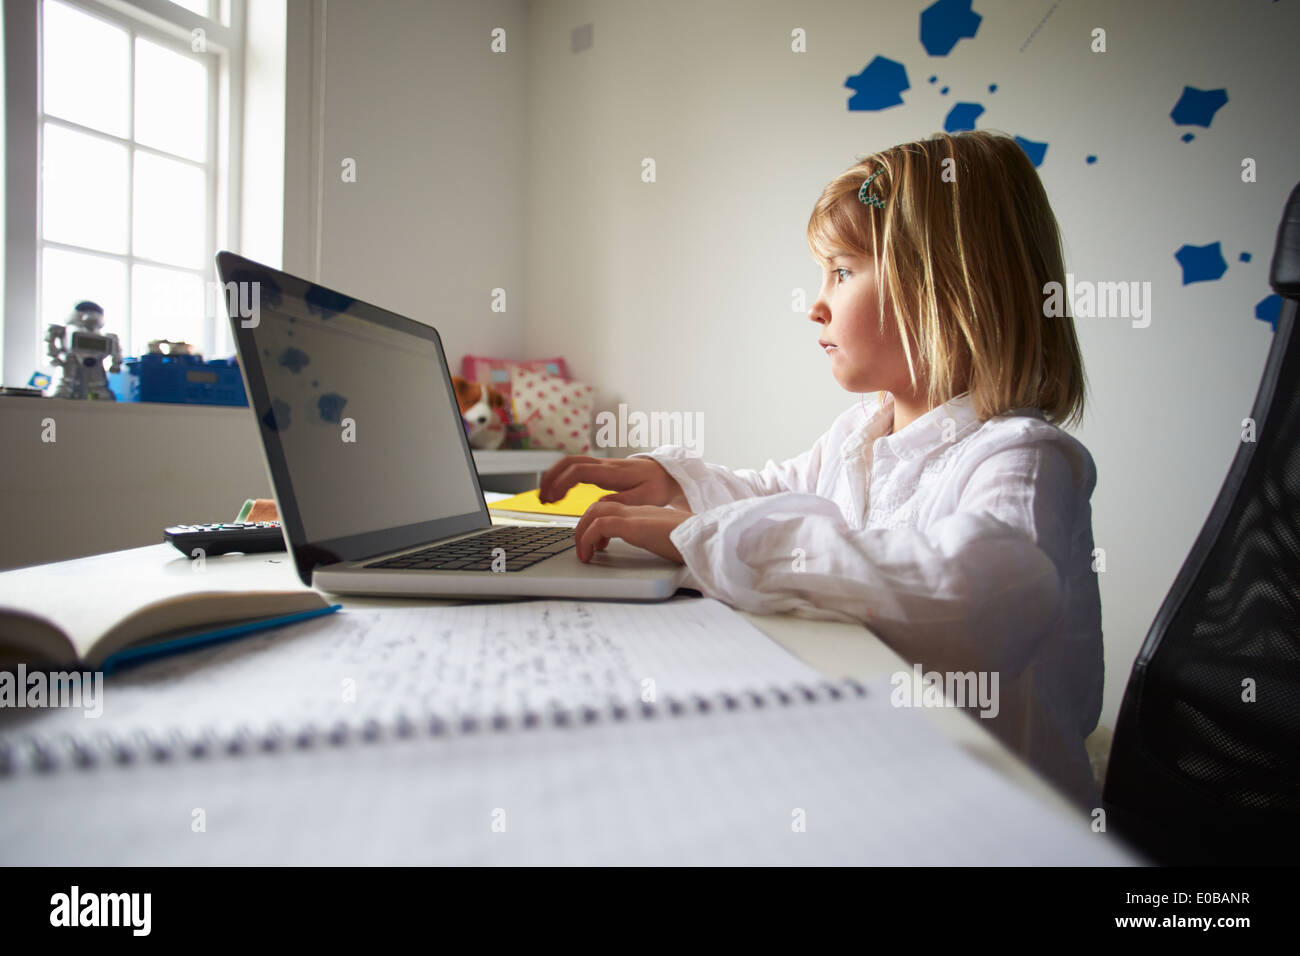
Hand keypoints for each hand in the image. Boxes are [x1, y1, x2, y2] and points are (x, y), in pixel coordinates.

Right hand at [539, 455, 686, 508]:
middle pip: (569, 461)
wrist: (669, 475)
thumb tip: (597, 505)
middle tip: (542, 498)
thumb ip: (621, 502)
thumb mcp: (645, 499)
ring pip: (570, 462)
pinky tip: (559, 493)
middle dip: (551, 477)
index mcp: (613, 472)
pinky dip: (563, 477)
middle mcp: (605, 465)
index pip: (580, 470)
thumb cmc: (658, 487)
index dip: (563, 482)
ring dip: (554, 476)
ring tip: (545, 497)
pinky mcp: (602, 470)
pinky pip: (577, 468)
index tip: (553, 498)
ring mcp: (603, 466)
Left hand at [573, 500, 693, 563]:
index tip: (598, 544)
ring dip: (582, 532)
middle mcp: (639, 512)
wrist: (708, 538)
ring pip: (595, 511)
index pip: (615, 510)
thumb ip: (661, 543)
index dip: (600, 524)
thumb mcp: (673, 542)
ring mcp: (636, 516)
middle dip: (584, 525)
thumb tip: (660, 556)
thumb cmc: (697, 544)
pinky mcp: (634, 525)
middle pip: (600, 507)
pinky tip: (590, 555)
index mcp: (647, 515)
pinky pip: (600, 525)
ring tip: (584, 554)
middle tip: (584, 548)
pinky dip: (588, 539)